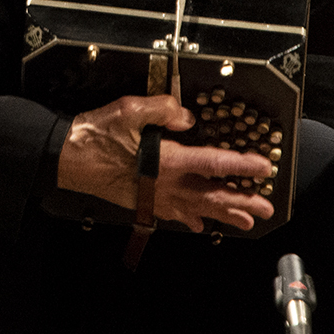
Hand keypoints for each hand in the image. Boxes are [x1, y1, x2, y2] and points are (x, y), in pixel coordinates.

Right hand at [56, 94, 274, 231]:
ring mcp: (154, 196)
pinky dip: (191, 219)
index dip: (241, 166)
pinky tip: (200, 224)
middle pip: (212, 194)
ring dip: (224, 214)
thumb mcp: (130, 109)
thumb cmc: (97, 134)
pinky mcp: (142, 201)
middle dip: (241, 201)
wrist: (68, 158)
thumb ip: (163, 109)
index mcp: (167, 159)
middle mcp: (165, 183)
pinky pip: (173, 214)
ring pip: (197, 208)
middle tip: (266, 207)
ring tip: (246, 221)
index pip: (214, 163)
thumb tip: (186, 116)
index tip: (263, 167)